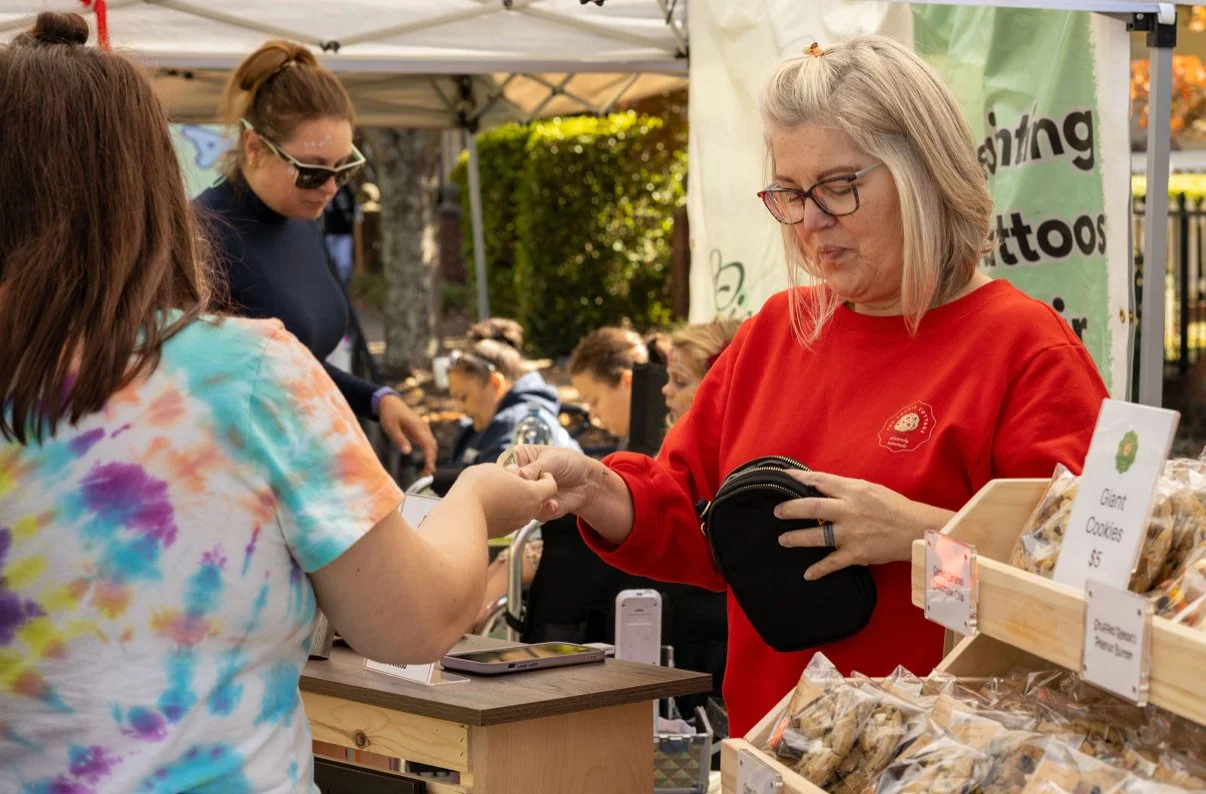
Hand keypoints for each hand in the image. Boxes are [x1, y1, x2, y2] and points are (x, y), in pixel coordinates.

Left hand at [378, 394, 437, 475]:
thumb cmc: (389, 414)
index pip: (428, 445)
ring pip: (432, 444)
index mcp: (417, 426)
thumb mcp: (391, 428)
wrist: (390, 402)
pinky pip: (428, 442)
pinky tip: (427, 461)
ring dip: (431, 457)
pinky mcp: (421, 429)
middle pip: (433, 446)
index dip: (430, 458)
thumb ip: (399, 440)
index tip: (429, 469)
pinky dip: (429, 452)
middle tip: (427, 475)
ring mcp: (423, 428)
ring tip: (427, 471)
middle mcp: (423, 427)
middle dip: (432, 460)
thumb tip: (407, 452)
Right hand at [451, 463, 558, 538]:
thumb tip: (513, 471)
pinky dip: (506, 512)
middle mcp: (528, 511)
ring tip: (499, 491)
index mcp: (532, 493)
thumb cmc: (479, 488)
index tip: (535, 473)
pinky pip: (510, 519)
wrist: (462, 516)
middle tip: (514, 481)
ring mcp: (516, 523)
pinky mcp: (504, 532)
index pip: (551, 486)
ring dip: (517, 501)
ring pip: (524, 510)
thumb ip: (508, 470)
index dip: (545, 477)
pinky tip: (491, 504)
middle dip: (530, 490)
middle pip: (538, 499)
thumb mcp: (495, 469)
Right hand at [503, 445, 608, 522]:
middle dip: (518, 489)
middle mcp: (519, 477)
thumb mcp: (551, 459)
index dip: (506, 472)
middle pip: (507, 486)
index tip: (515, 474)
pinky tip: (554, 503)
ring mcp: (525, 494)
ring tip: (547, 495)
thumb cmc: (569, 462)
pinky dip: (543, 509)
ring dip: (531, 500)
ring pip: (517, 502)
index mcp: (519, 458)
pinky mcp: (534, 509)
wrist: (587, 482)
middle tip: (531, 486)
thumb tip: (517, 475)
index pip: (504, 465)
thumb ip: (533, 468)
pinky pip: (531, 514)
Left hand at [774, 470, 953, 579]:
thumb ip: (845, 489)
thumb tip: (820, 486)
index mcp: (853, 490)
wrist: (916, 529)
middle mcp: (849, 510)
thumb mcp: (869, 489)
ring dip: (797, 538)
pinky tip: (807, 574)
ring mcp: (851, 533)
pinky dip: (819, 569)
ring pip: (818, 535)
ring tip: (783, 540)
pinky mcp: (857, 553)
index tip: (782, 476)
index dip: (799, 478)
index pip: (820, 481)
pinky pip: (833, 562)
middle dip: (791, 509)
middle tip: (777, 512)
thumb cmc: (893, 507)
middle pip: (812, 507)